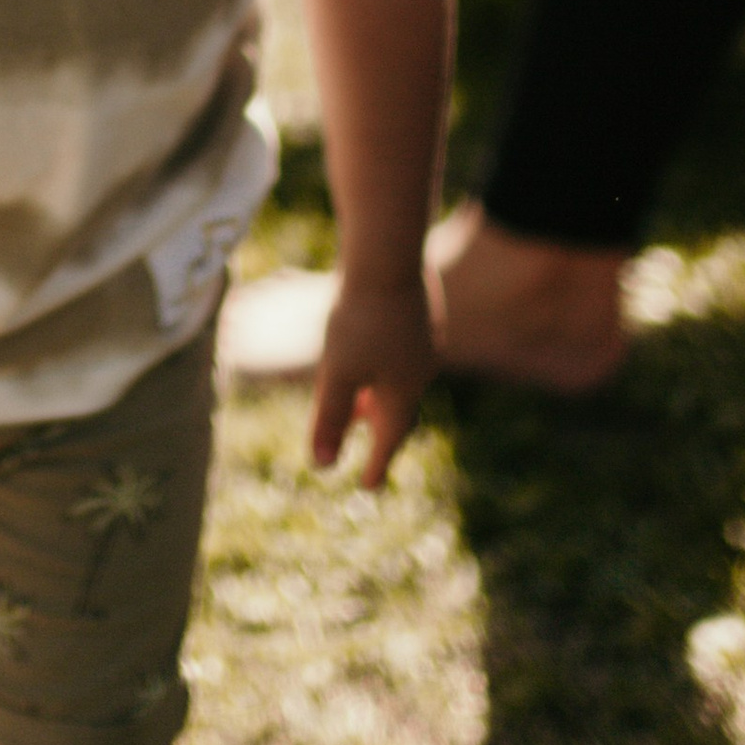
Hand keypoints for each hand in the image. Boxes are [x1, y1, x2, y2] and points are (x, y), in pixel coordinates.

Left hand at [308, 272, 434, 489]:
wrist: (388, 256)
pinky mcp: (416, 315)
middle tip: (371, 453)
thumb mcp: (337, 374)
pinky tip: (372, 357)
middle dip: (381, 433)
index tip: (368, 488)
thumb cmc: (359, 319)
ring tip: (361, 407)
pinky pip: (400, 355)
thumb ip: (330, 417)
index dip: (376, 464)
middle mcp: (420, 369)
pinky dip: (382, 371)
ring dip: (379, 399)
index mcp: (403, 391)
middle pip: (398, 411)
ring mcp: (422, 340)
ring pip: (399, 381)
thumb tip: (322, 464)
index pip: (389, 438)